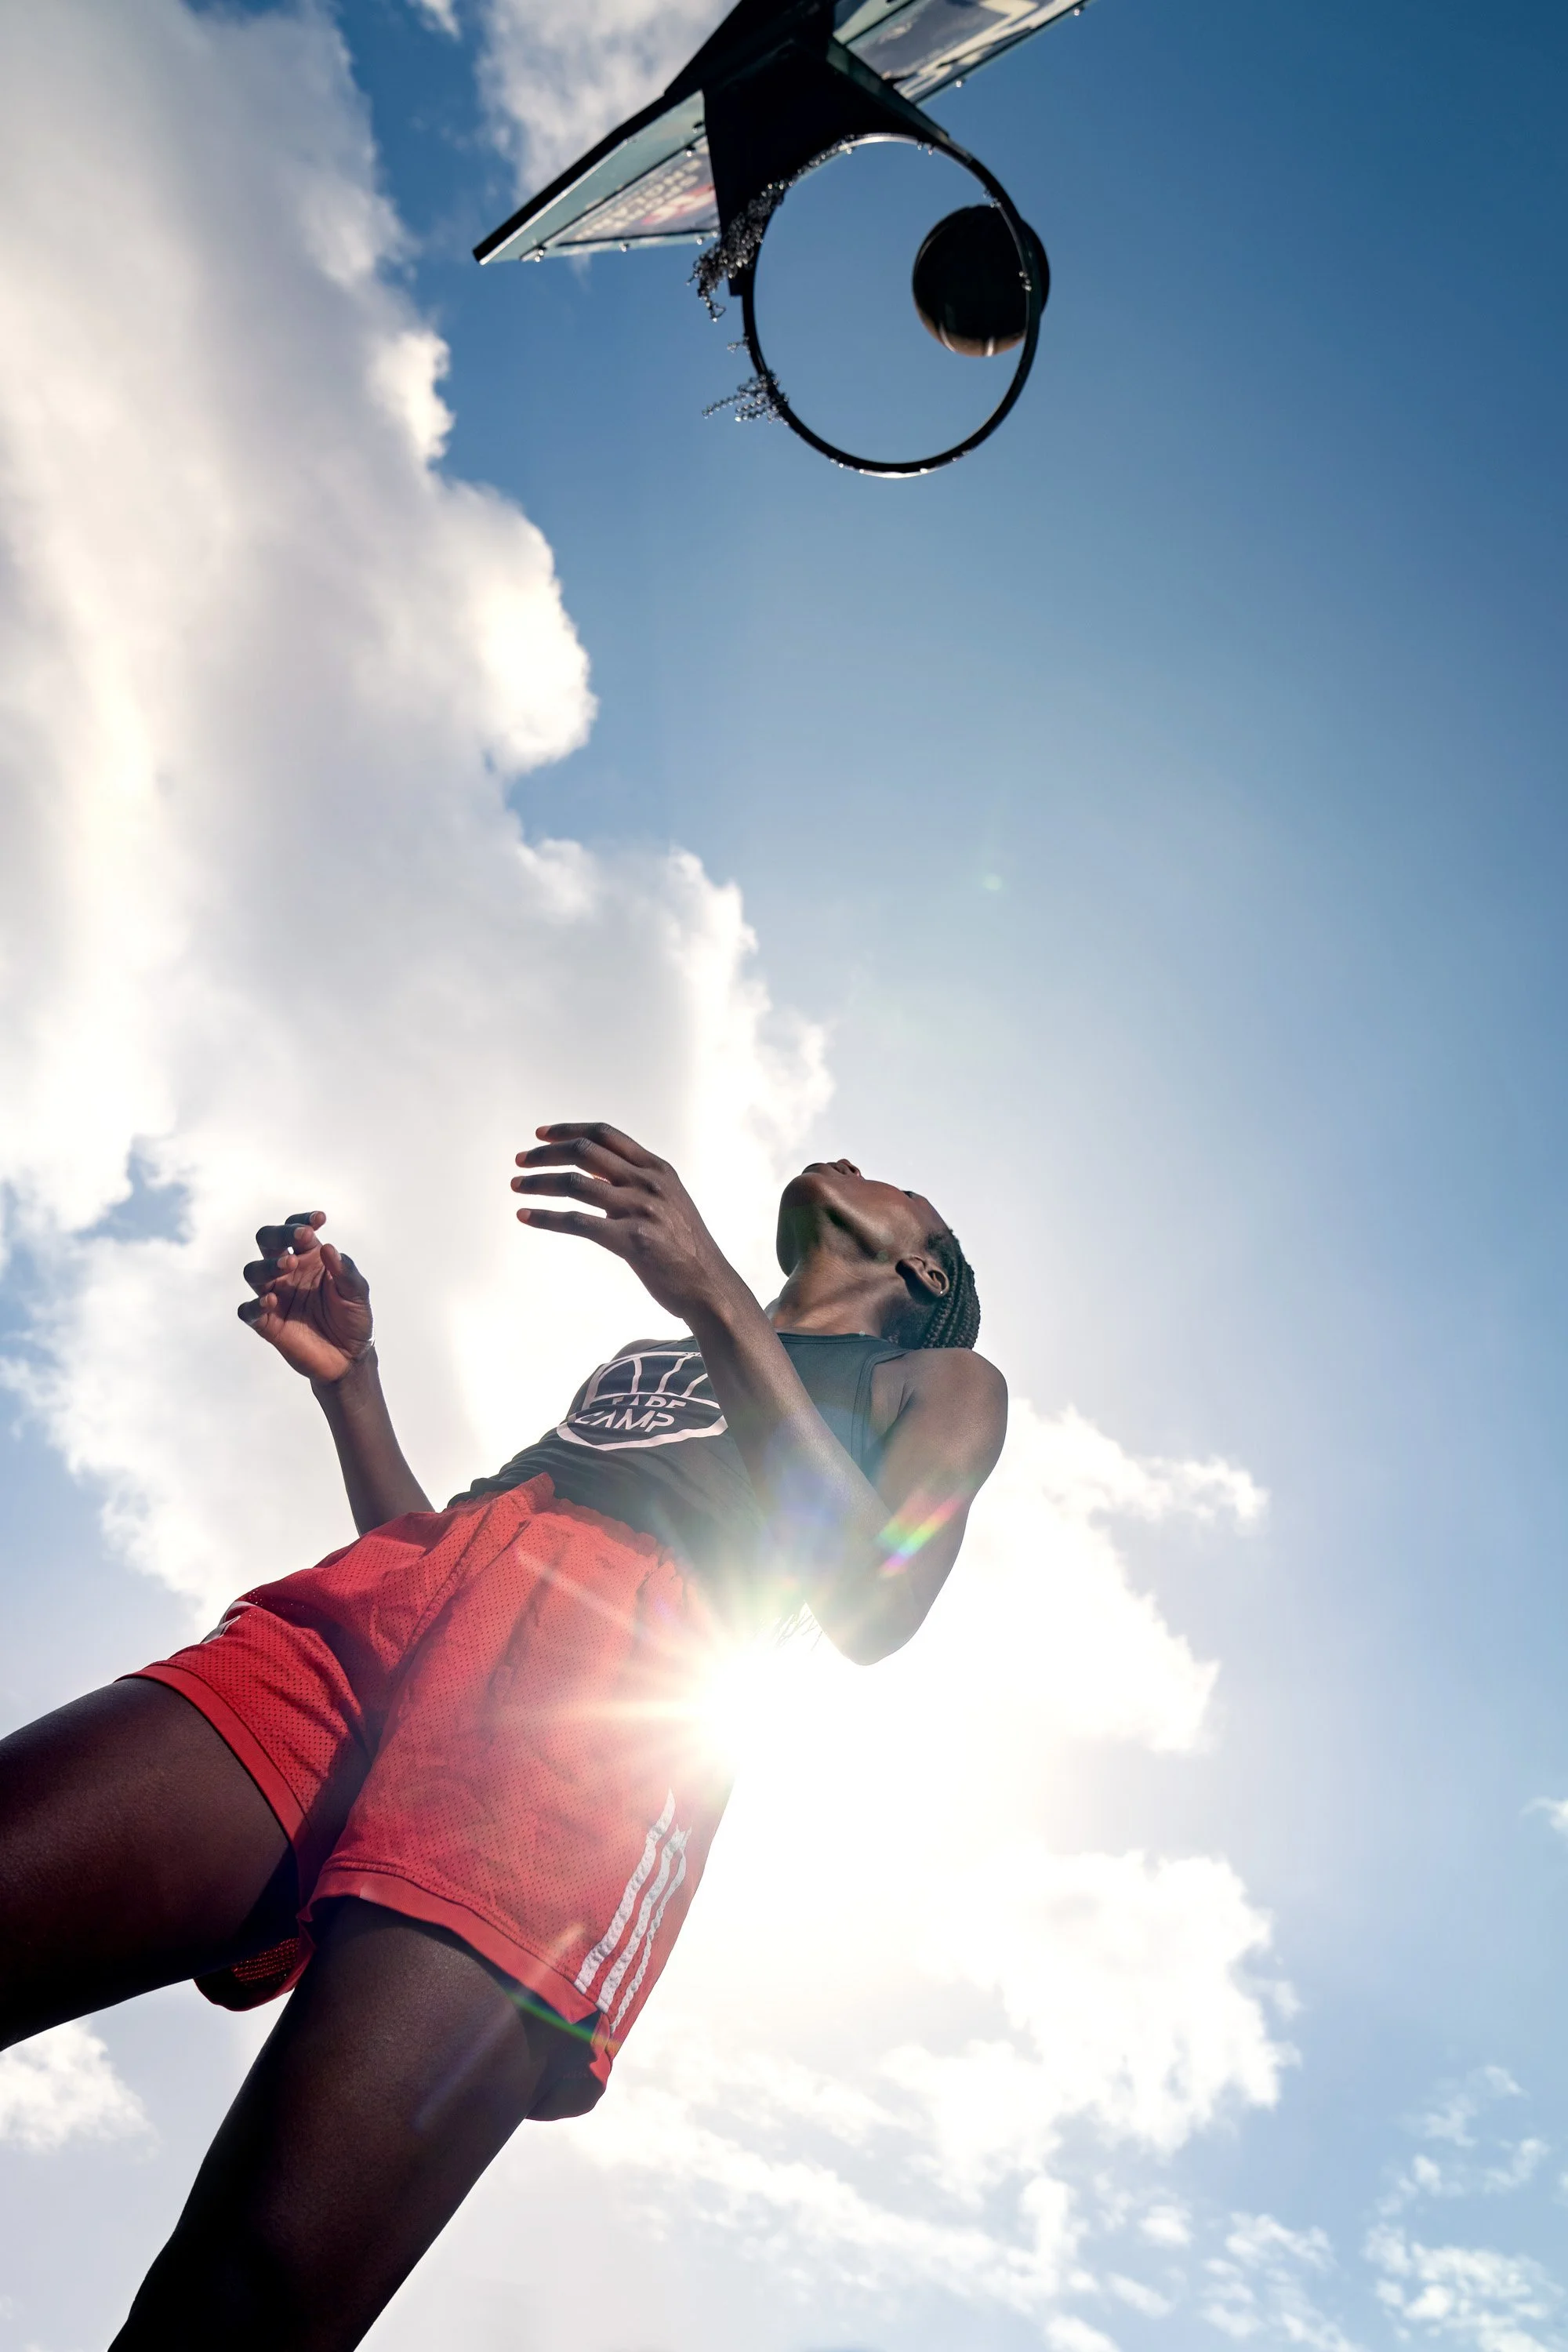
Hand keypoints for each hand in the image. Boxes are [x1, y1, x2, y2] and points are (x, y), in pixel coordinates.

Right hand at [237, 1212, 372, 1383]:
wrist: (350, 1358)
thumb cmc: (353, 1320)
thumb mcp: (357, 1294)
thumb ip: (344, 1271)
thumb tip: (327, 1247)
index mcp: (310, 1260)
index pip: (296, 1231)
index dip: (303, 1221)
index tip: (319, 1220)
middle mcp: (288, 1274)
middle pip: (267, 1243)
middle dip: (278, 1234)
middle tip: (300, 1237)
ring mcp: (275, 1296)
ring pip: (253, 1272)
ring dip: (268, 1265)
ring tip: (290, 1265)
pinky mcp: (267, 1323)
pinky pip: (248, 1311)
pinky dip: (255, 1305)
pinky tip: (271, 1301)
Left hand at [512, 1125, 740, 1326]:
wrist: (710, 1287)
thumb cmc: (686, 1249)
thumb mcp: (669, 1204)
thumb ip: (637, 1186)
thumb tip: (595, 1180)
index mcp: (657, 1169)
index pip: (605, 1135)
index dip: (569, 1130)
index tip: (541, 1135)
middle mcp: (649, 1182)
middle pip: (584, 1152)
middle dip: (546, 1154)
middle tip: (521, 1161)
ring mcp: (641, 1210)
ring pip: (575, 1184)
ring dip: (539, 1183)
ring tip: (517, 1187)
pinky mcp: (631, 1241)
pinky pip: (577, 1222)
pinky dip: (545, 1218)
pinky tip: (526, 1217)